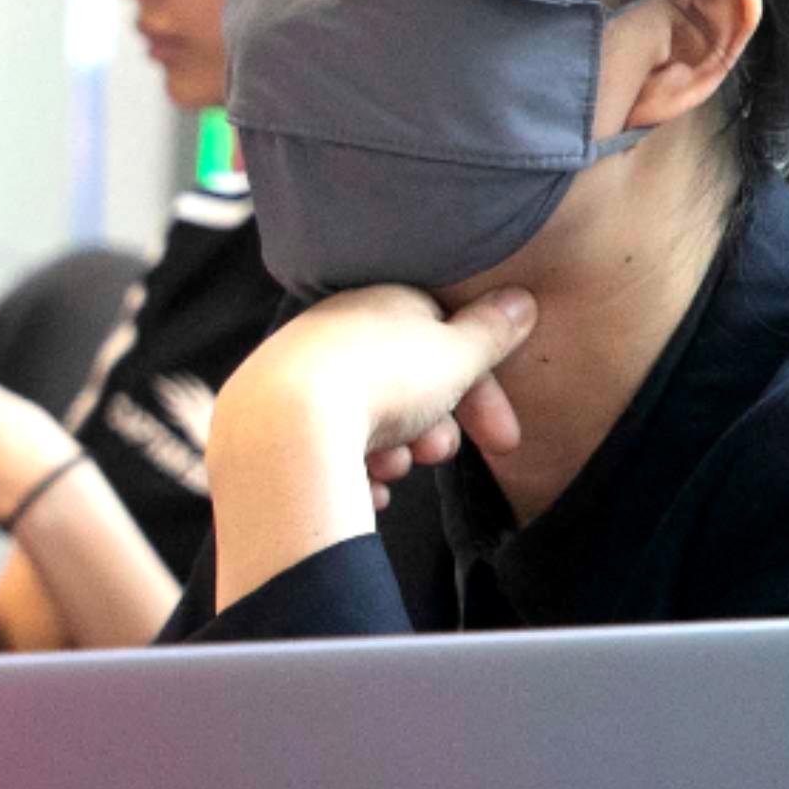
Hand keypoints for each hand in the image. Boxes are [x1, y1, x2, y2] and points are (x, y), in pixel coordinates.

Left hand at [222, 284, 535, 500]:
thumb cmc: (381, 381)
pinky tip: (362, 487)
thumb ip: (491, 332)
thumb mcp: (455, 354)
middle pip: (405, 387)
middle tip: (439, 455)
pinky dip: (351, 470)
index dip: (481, 395)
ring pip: (367, 420)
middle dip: (435, 429)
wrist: (283, 426)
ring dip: (394, 451)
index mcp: (378, 304)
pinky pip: (325, 448)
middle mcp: (332, 333)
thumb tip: (520, 301)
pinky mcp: (268, 422)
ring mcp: (295, 376)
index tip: (504, 443)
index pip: (443, 343)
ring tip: (392, 466)